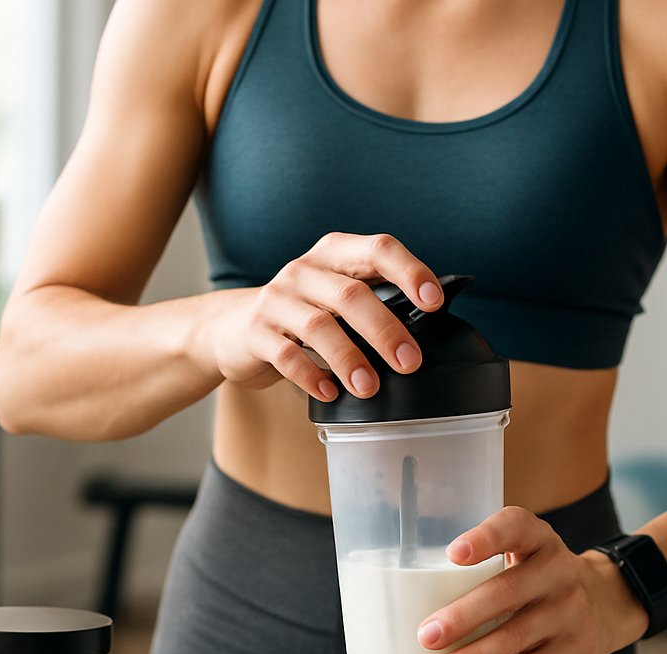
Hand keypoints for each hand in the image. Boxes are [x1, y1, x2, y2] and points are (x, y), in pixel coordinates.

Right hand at [211, 232, 442, 400]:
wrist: (232, 328)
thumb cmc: (300, 314)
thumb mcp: (335, 295)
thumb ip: (373, 300)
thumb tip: (427, 323)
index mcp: (334, 254)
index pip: (378, 249)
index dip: (410, 272)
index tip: (434, 302)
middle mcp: (304, 270)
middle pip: (351, 294)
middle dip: (385, 330)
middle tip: (409, 362)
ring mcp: (277, 300)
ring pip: (319, 326)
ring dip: (350, 359)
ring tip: (369, 387)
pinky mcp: (256, 332)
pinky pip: (287, 356)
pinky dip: (311, 376)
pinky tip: (330, 392)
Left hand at [416, 507, 649, 653]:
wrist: (604, 606)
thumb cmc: (536, 580)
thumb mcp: (520, 556)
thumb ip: (477, 567)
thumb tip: (400, 599)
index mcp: (537, 540)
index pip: (515, 527)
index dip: (486, 538)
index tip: (453, 554)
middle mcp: (558, 571)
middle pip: (508, 591)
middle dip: (463, 616)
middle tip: (426, 636)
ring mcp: (570, 612)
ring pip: (517, 636)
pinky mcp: (574, 651)